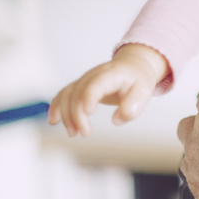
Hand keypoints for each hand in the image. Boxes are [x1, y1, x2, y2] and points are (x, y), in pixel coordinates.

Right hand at [48, 44, 169, 136]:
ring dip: (66, 114)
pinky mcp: (79, 86)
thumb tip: (117, 120)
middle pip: (78, 92)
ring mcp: (85, 79)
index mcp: (112, 73)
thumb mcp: (145, 90)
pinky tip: (54, 121)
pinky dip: (56, 107)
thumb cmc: (138, 79)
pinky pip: (63, 94)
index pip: (96, 84)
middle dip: (77, 114)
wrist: (132, 66)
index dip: (89, 96)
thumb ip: (134, 105)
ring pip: (67, 94)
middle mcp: (94, 75)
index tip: (88, 112)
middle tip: (84, 133)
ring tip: (73, 133)